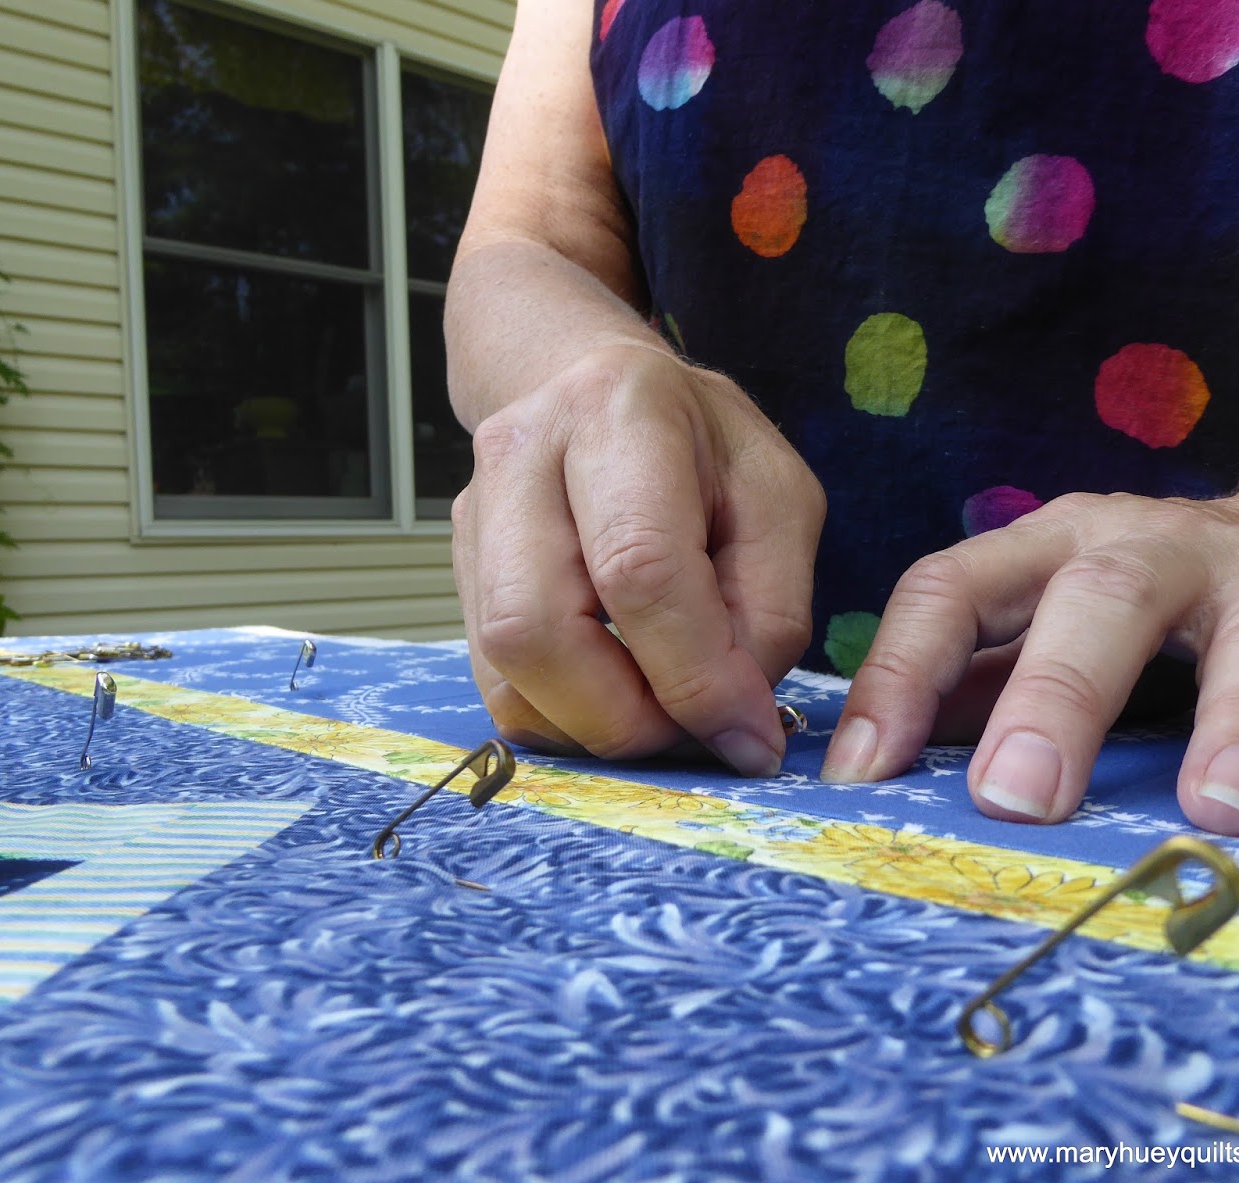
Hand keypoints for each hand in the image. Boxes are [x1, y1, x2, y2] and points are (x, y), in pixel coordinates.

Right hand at [453, 343, 825, 774]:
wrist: (600, 390)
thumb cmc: (704, 448)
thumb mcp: (780, 506)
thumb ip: (771, 616)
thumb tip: (736, 732)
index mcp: (618, 415)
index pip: (638, 571)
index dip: (695, 676)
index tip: (747, 735)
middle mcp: (520, 457)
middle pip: (537, 630)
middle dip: (626, 717)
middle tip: (694, 729)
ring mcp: (473, 517)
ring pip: (505, 672)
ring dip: (594, 727)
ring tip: (660, 708)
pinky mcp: (458, 571)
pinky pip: (497, 686)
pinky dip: (565, 719)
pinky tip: (617, 694)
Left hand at [822, 485, 1238, 835]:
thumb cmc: (1144, 605)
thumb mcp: (1044, 615)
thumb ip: (969, 681)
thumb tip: (864, 774)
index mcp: (1051, 546)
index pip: (951, 590)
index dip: (897, 677)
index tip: (860, 779)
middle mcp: (1155, 550)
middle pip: (1102, 599)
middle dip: (1060, 699)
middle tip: (1022, 801)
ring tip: (1224, 814)